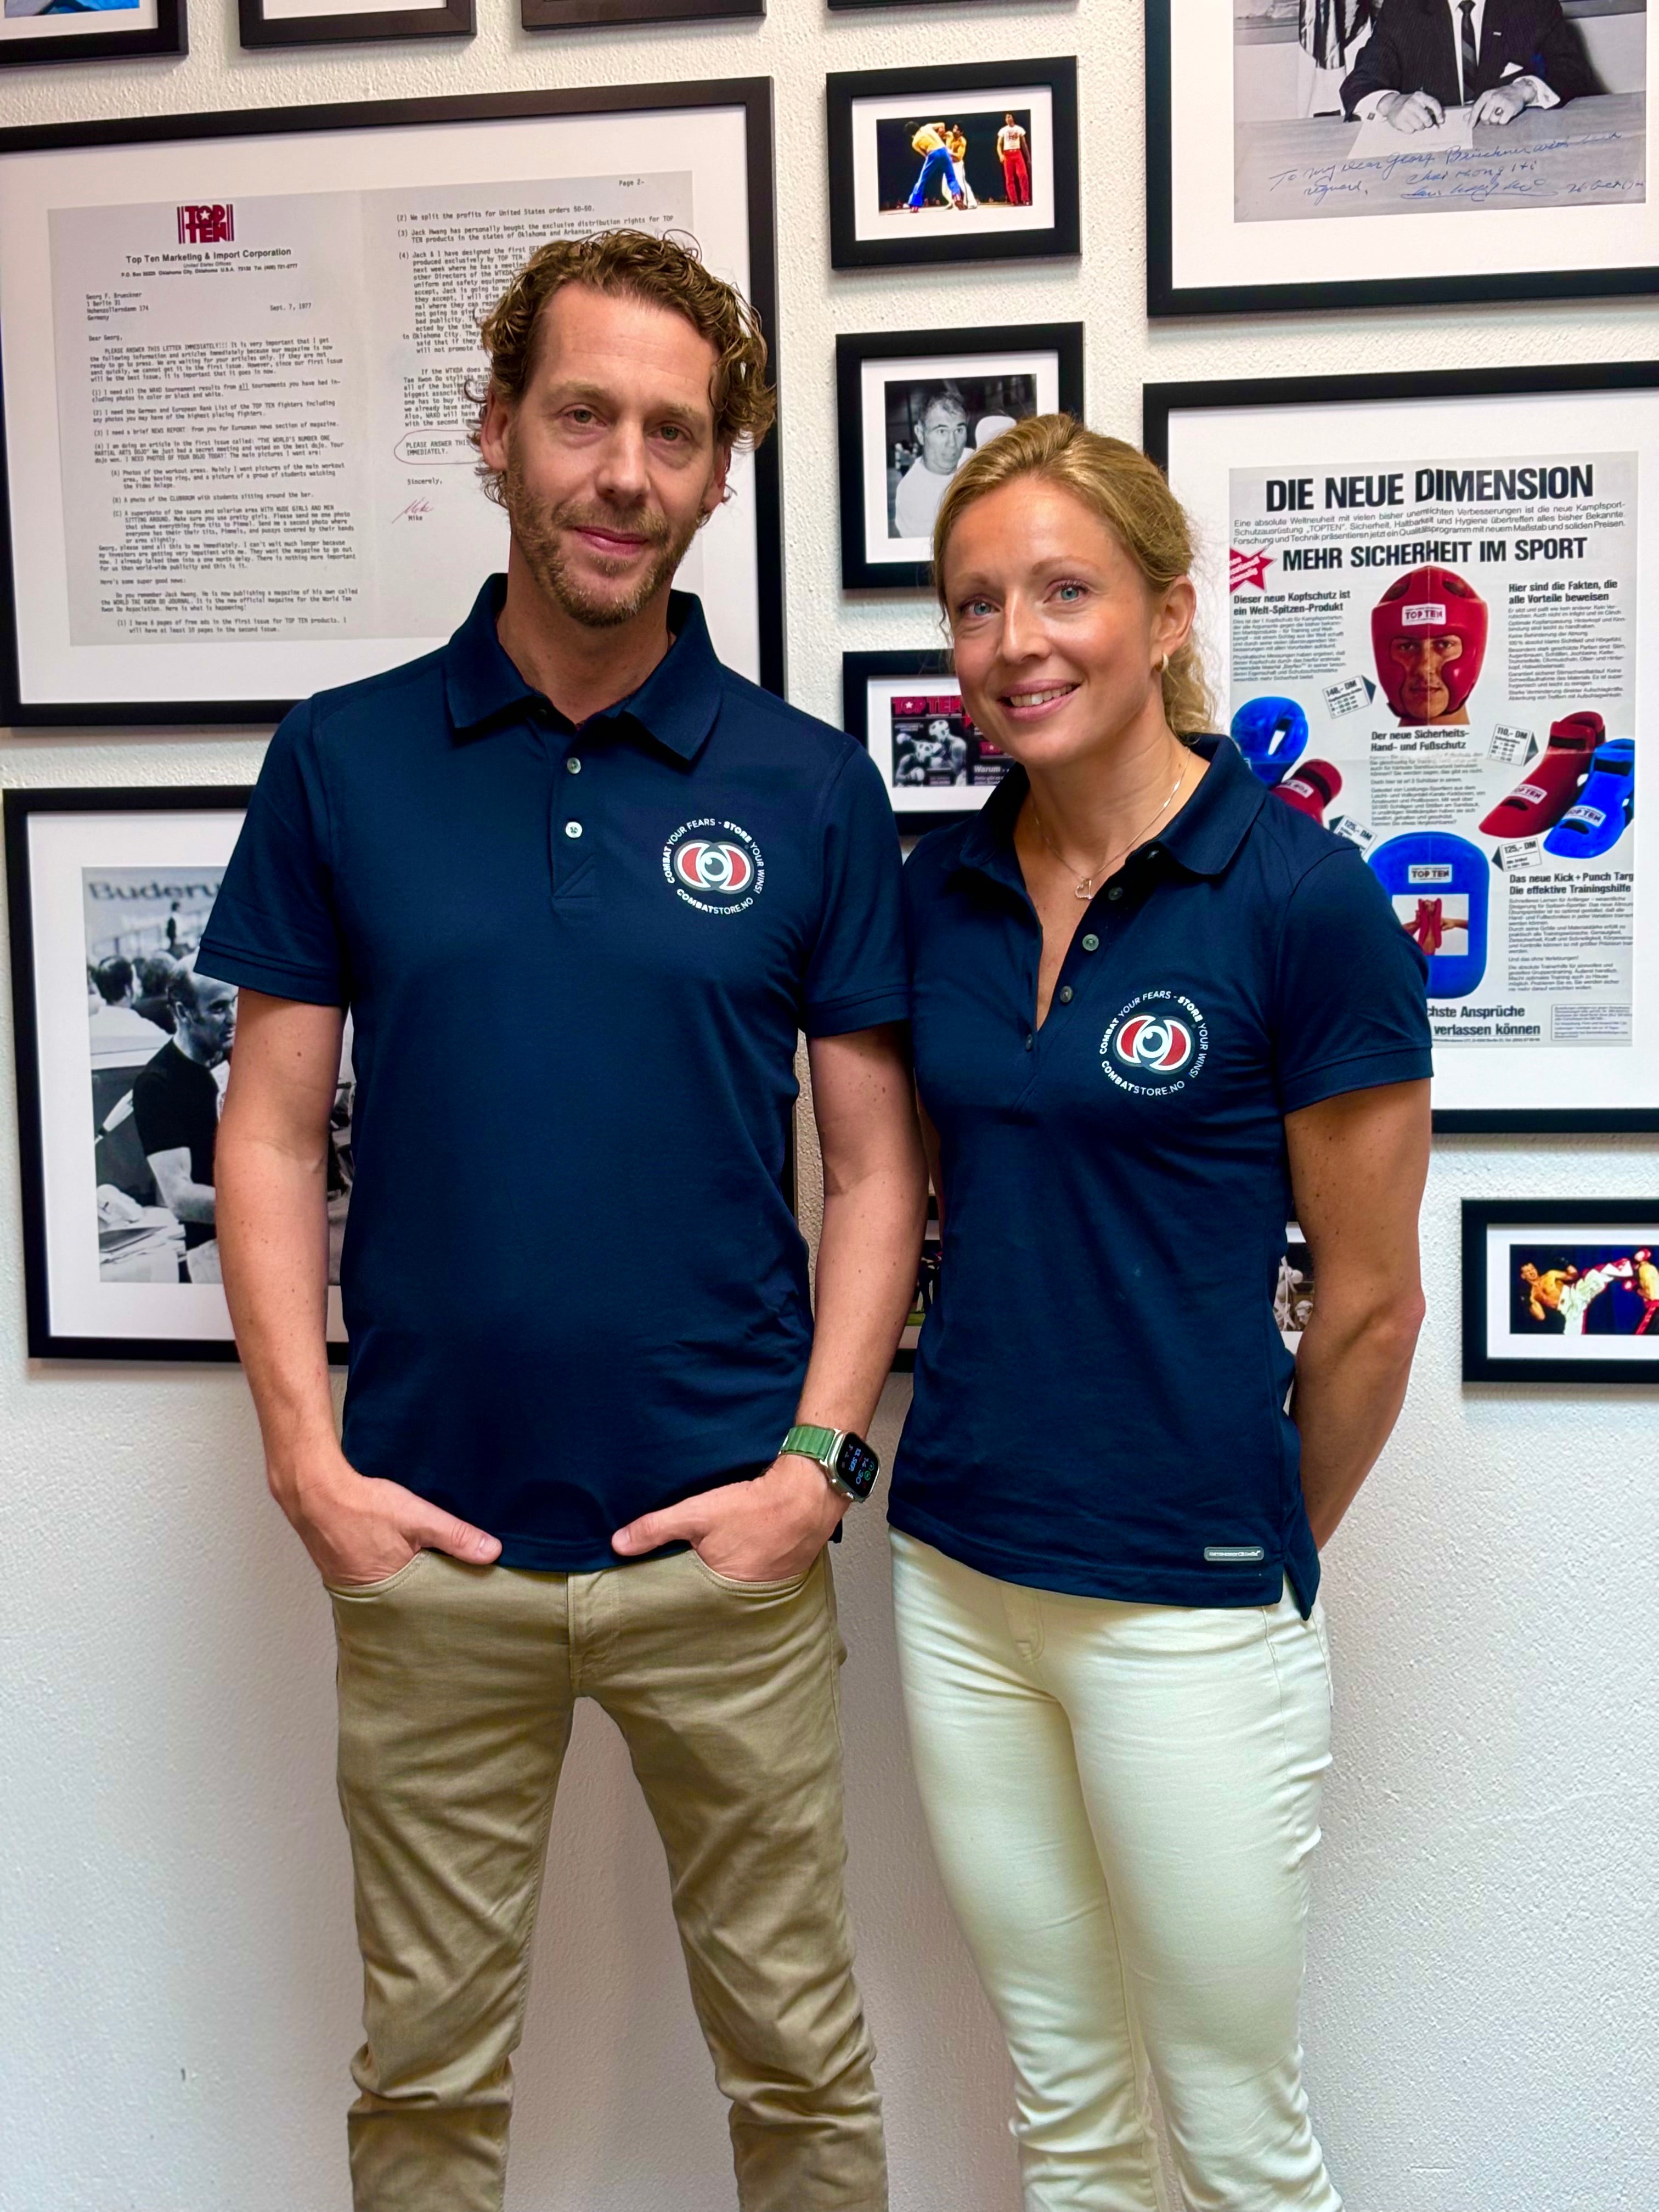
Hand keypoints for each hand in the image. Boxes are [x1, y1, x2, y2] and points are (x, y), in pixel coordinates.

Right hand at [274, 1452, 501, 1586]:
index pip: (428, 1605)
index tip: (462, 1592)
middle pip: (407, 1600)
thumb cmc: (362, 1505)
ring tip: (419, 1568)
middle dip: (425, 1592)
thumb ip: (456, 1536)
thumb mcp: (418, 1517)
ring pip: (388, 1588)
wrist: (313, 1489)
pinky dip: (383, 1569)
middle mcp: (367, 1596)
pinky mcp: (337, 1571)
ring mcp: (348, 1585)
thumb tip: (492, 1552)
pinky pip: (369, 1577)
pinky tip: (391, 1555)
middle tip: (443, 1581)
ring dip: (403, 1579)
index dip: (444, 1597)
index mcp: (390, 1591)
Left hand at [611, 1455, 843, 1582]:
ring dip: (728, 1581)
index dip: (676, 1597)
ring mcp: (770, 1588)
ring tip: (717, 1567)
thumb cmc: (754, 1506)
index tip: (662, 1594)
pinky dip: (751, 1571)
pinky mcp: (786, 1574)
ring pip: (738, 1590)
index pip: (689, 1604)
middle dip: (701, 1592)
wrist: (808, 1494)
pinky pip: (760, 1579)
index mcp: (720, 1591)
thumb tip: (618, 1544)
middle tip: (689, 1578)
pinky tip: (747, 1556)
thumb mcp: (697, 1513)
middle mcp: (746, 1598)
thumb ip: (656, 1528)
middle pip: (714, 1599)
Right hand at [1379, 91, 1443, 131]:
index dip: (1439, 113)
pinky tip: (1407, 123)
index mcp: (1419, 96)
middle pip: (1426, 119)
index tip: (1441, 120)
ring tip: (1414, 122)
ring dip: (1418, 127)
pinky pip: (1410, 131)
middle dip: (1428, 123)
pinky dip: (1410, 129)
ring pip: (1419, 126)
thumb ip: (1429, 107)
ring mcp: (1404, 112)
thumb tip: (1439, 119)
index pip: (1433, 103)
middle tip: (1425, 123)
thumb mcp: (1419, 100)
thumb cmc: (1409, 104)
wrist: (1391, 104)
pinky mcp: (1399, 121)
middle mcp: (1412, 103)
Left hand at [1471, 83, 1527, 125]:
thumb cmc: (1501, 96)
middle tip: (1492, 117)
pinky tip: (1506, 115)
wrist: (1519, 90)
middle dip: (1487, 121)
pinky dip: (1503, 121)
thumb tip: (1464, 118)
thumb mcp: (1488, 99)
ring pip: (1493, 120)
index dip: (1472, 119)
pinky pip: (1502, 121)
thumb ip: (1477, 108)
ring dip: (1496, 121)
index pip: (1476, 109)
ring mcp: (1502, 102)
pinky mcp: (1510, 108)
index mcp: (1486, 95)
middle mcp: (1494, 98)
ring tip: (1500, 114)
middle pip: (1484, 117)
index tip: (1470, 127)